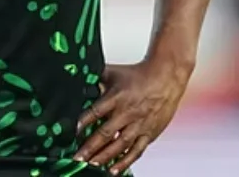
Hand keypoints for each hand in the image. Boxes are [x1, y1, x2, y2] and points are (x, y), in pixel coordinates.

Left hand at [74, 61, 190, 174]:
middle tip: (77, 157)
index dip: (83, 122)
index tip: (72, 132)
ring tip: (92, 164)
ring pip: (120, 145)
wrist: (166, 77)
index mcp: (117, 97)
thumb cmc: (139, 75)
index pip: (96, 112)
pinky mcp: (149, 133)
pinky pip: (136, 150)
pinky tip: (114, 170)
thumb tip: (78, 78)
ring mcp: (139, 124)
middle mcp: (128, 112)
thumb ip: (95, 77)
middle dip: (90, 147)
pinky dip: (125, 161)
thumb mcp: (113, 72)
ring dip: (105, 157)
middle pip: (106, 132)